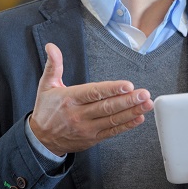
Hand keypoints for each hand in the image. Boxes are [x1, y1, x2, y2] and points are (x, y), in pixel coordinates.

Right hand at [29, 43, 153, 155]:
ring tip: (146, 104)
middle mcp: (79, 115)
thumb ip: (53, 66)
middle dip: (128, 100)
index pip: (93, 93)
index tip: (127, 85)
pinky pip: (112, 132)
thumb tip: (52, 47)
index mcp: (69, 99)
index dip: (112, 89)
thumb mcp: (46, 86)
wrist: (40, 141)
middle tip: (144, 94)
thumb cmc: (46, 111)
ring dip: (132, 112)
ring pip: (112, 120)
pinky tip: (139, 118)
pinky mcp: (92, 139)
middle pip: (107, 107)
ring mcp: (87, 128)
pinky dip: (126, 126)